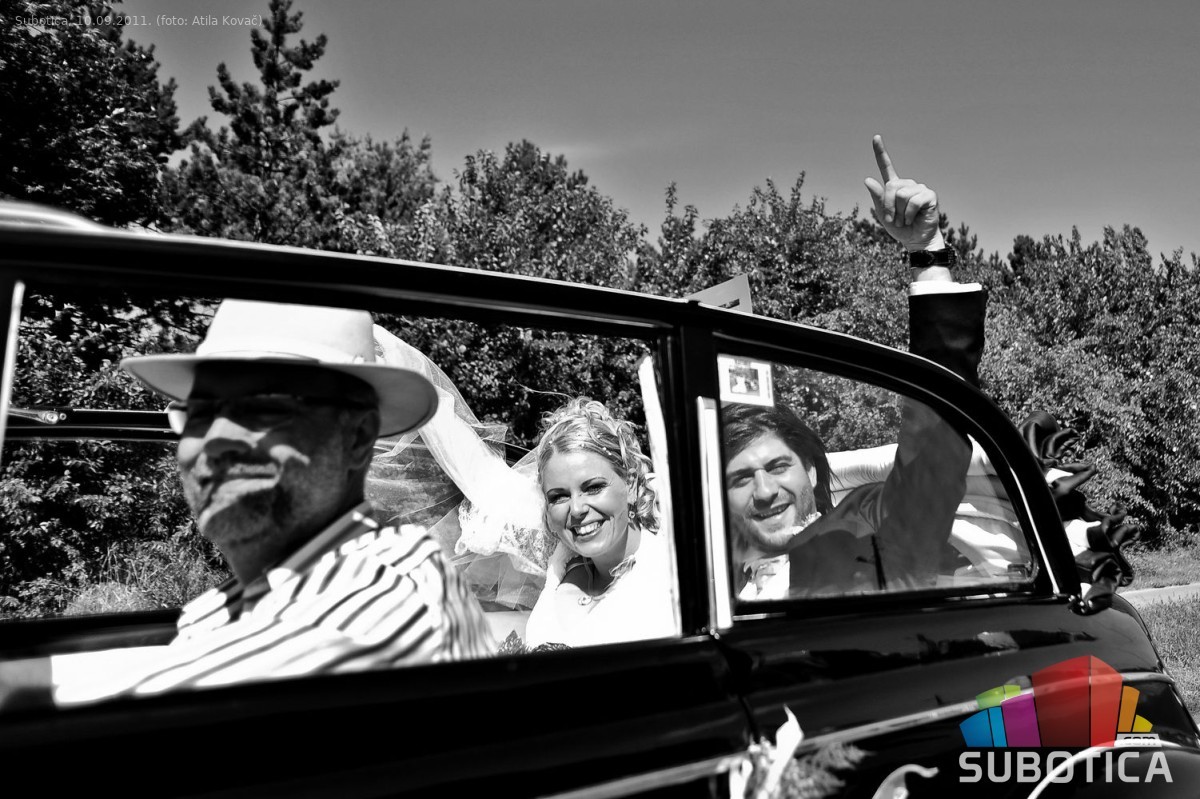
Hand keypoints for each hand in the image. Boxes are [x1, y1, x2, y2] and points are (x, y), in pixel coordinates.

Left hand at [864, 135, 943, 252]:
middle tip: (894, 219)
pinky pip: (913, 201)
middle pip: (890, 186)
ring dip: (899, 213)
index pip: (886, 167)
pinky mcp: (929, 195)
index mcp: (895, 187)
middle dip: (888, 206)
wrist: (916, 241)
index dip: (880, 152)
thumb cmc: (900, 228)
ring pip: (901, 194)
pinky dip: (909, 214)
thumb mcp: (883, 215)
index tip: (875, 137)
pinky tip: (914, 218)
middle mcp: (907, 184)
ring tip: (905, 220)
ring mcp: (919, 188)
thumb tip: (867, 179)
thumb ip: (877, 198)